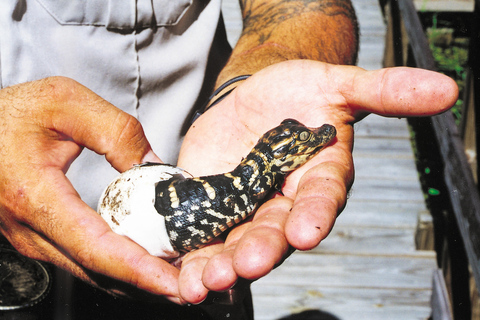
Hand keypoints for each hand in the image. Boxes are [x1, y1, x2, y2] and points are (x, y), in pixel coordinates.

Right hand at [0, 77, 182, 302]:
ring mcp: (30, 238)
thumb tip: (155, 167)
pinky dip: (116, 269)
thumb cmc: (11, 112)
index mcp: (35, 196)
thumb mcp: (68, 103)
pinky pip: (80, 261)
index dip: (138, 270)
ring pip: (89, 272)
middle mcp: (29, 229)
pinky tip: (142, 265)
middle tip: (188, 289)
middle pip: (96, 272)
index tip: (173, 284)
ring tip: (174, 282)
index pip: (96, 248)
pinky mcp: (37, 236)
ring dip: (133, 282)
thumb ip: (117, 133)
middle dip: (145, 286)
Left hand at [176, 60, 457, 302]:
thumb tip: (444, 89)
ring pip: (237, 243)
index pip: (321, 199)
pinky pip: (203, 235)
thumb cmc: (297, 92)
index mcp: (318, 178)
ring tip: (207, 280)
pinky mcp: (213, 207)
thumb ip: (383, 91)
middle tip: (246, 265)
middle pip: (275, 231)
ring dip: (222, 264)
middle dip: (262, 249)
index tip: (305, 232)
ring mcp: (247, 209)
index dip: (315, 214)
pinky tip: (181, 273)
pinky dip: (192, 255)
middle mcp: (285, 202)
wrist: (254, 97)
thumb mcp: (337, 84)